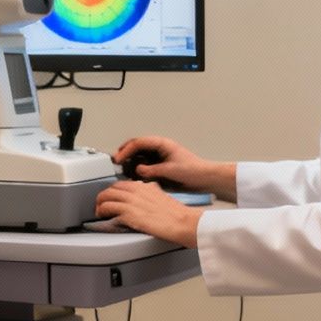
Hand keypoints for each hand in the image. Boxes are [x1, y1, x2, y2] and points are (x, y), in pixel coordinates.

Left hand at [94, 179, 203, 246]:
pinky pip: (107, 209)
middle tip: (102, 204)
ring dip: (99, 204)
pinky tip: (103, 217)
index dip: (114, 191)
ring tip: (100, 212)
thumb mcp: (162, 197)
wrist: (182, 222)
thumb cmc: (176, 214)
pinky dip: (102, 212)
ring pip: (105, 197)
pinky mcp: (129, 213)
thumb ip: (151, 194)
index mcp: (144, 186)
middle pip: (111, 189)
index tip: (112, 198)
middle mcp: (136, 191)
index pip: (122, 184)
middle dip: (104, 197)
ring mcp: (131, 201)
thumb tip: (146, 196)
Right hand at [113, 135, 235, 198]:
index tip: (118, 159)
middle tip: (115, 161)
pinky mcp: (160, 164)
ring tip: (122, 167)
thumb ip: (153, 170)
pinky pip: (145, 163)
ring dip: (130, 159)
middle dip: (125, 152)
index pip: (139, 143)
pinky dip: (137, 167)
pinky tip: (133, 173)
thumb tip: (138, 170)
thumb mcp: (171, 171)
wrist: (205, 177)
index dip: (126, 150)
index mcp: (162, 144)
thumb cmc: (193, 170)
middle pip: (137, 145)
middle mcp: (159, 147)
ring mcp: (159, 155)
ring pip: (139, 154)